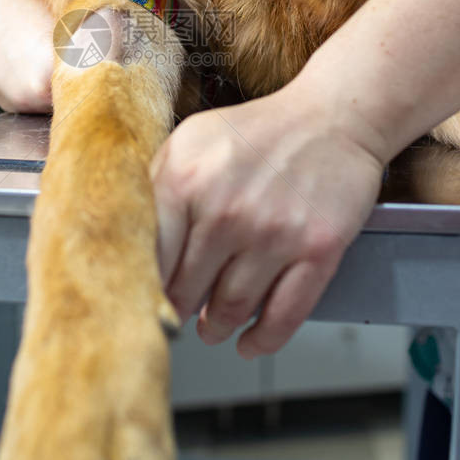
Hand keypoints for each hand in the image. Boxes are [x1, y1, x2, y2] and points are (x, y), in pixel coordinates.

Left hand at [150, 81, 384, 357]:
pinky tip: (249, 342)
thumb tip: (126, 238)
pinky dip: (261, 340)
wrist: (333, 118)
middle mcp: (226, 211)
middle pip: (185, 290)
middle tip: (175, 316)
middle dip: (178, 309)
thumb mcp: (190, 140)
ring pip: (230, 309)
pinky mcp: (317, 251)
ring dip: (215, 327)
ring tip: (210, 327)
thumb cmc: (258, 130)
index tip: (141, 299)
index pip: (149, 258)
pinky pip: (282, 317)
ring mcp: (274, 234)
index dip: (142, 286)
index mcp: (185, 180)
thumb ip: (156, 184)